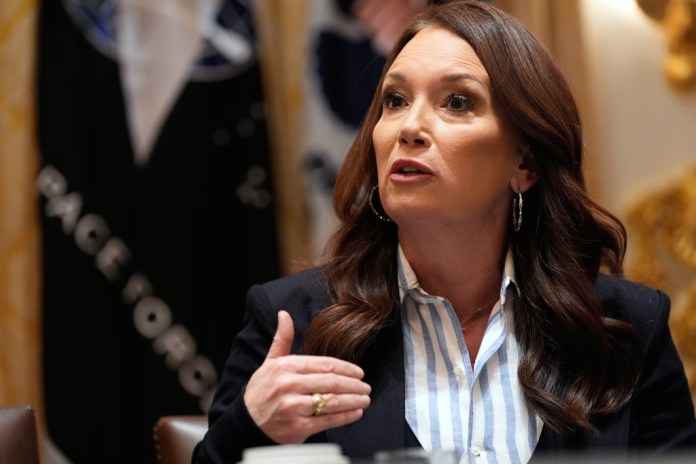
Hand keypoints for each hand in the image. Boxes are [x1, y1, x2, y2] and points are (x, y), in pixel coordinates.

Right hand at [244, 310, 370, 443]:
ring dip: (354, 400)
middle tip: (366, 386)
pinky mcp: (297, 427)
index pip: (324, 364)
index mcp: (286, 367)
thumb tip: (284, 314)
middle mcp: (289, 385)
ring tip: (365, 399)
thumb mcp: (269, 363)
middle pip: (331, 382)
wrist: (245, 424)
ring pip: (333, 401)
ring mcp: (294, 407)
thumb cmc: (260, 392)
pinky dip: (346, 416)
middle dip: (353, 384)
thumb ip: (282, 340)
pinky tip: (356, 413)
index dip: (346, 368)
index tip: (359, 372)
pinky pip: (328, 420)